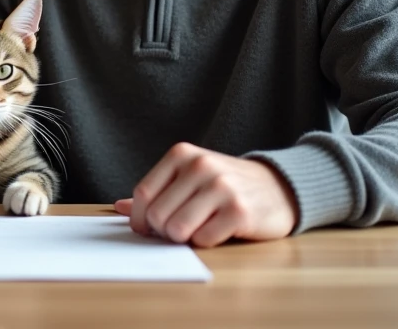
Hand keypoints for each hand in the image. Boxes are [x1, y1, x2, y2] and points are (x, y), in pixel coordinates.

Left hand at [114, 143, 298, 247]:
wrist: (278, 187)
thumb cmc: (226, 185)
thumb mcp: (189, 178)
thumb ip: (156, 192)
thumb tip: (119, 207)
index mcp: (182, 154)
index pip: (144, 194)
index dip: (140, 219)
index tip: (146, 230)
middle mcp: (200, 166)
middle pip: (158, 215)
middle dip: (164, 231)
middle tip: (181, 229)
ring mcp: (221, 187)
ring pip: (177, 229)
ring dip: (185, 238)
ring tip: (199, 229)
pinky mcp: (239, 212)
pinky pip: (203, 240)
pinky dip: (207, 242)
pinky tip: (220, 231)